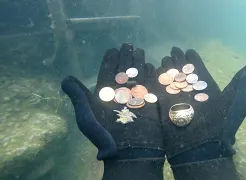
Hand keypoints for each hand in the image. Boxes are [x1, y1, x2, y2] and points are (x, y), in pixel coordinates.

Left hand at [61, 43, 163, 178]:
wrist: (129, 152)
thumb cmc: (105, 135)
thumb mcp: (87, 116)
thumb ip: (78, 96)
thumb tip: (65, 78)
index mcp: (104, 95)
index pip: (107, 73)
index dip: (109, 61)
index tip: (111, 49)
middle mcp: (119, 94)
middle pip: (122, 72)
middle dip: (125, 58)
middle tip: (127, 44)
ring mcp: (134, 98)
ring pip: (136, 76)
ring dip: (138, 62)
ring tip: (139, 50)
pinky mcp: (148, 103)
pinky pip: (150, 85)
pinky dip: (151, 75)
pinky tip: (151, 65)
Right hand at [156, 47, 245, 164]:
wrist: (202, 146)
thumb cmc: (222, 123)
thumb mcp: (236, 100)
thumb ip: (243, 82)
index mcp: (208, 89)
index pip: (199, 70)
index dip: (194, 59)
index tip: (189, 50)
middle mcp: (192, 92)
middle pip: (184, 72)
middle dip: (179, 60)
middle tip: (173, 49)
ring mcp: (178, 98)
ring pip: (171, 78)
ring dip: (167, 67)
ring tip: (164, 57)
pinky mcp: (165, 105)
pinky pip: (160, 89)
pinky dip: (157, 78)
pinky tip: (154, 68)